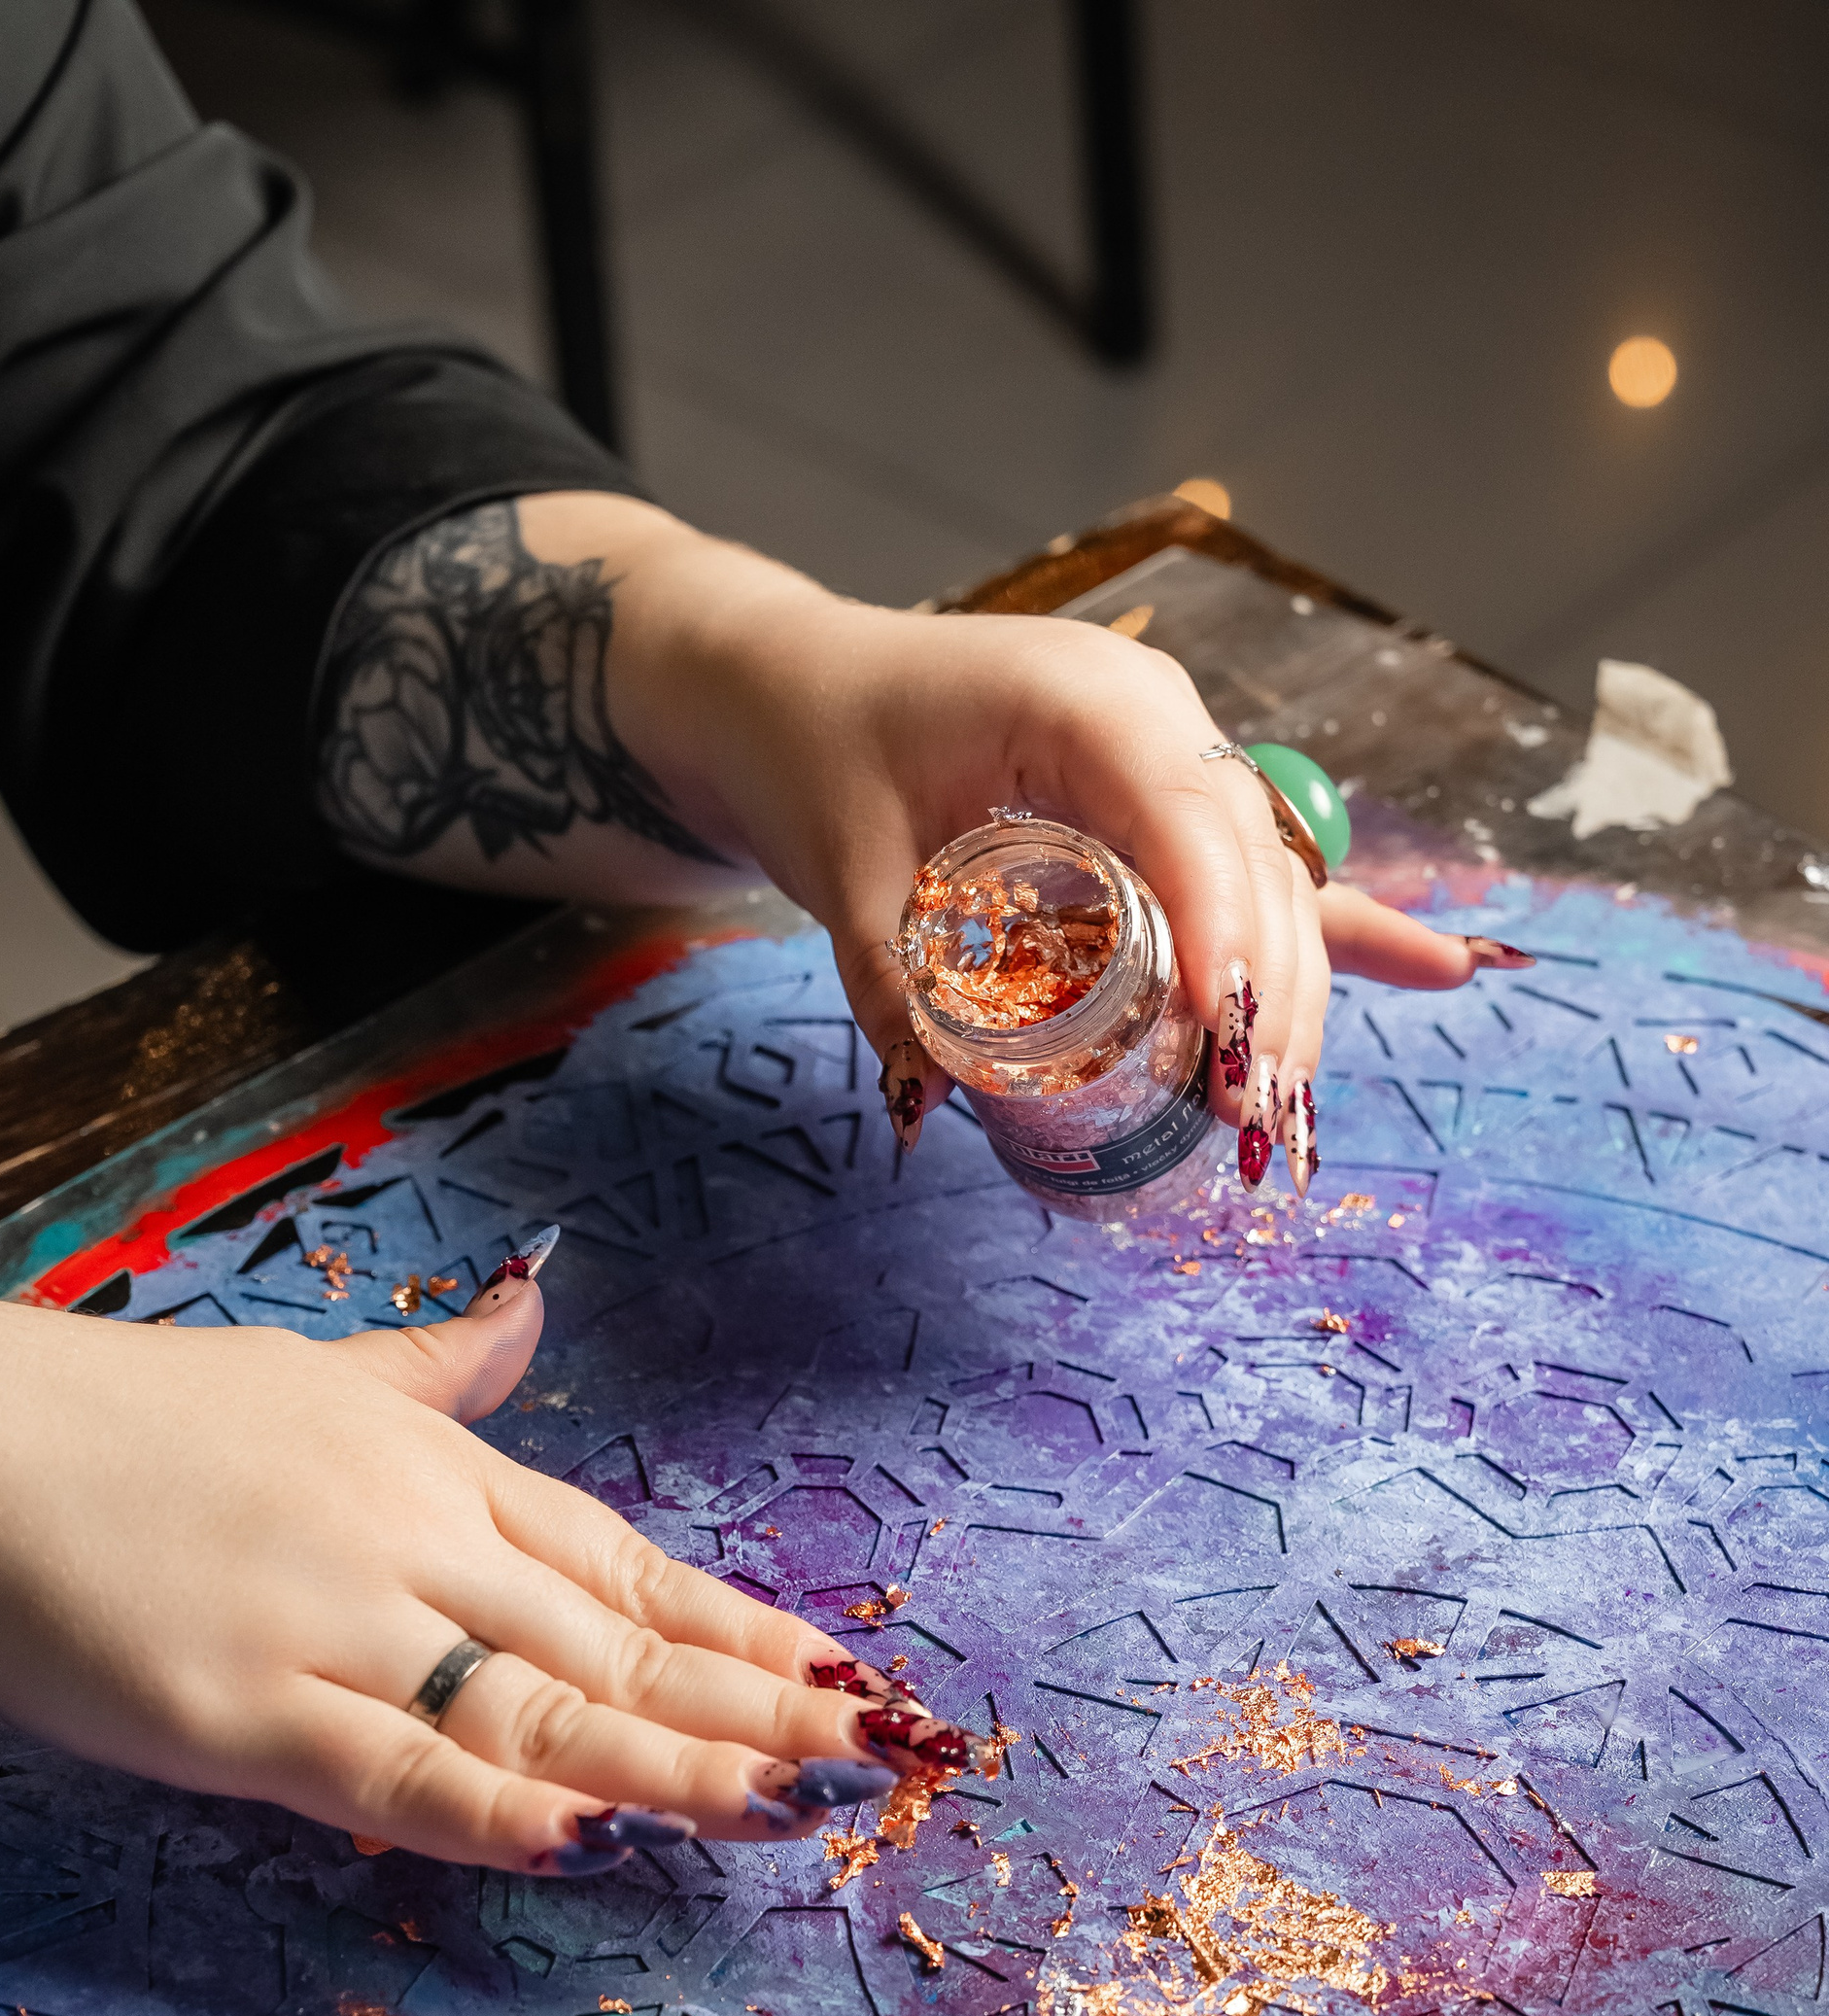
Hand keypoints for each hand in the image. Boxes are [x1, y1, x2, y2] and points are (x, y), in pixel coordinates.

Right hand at [0, 1265, 985, 1873]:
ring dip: (677, 1765)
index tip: (842, 1674)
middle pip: (613, 1644)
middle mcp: (417, 1544)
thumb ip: (435, 1371)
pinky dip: (502, 1808)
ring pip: (541, 1709)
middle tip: (874, 1761)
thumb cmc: (134, 1417)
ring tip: (793, 1808)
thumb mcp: (309, 1377)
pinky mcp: (245, 1713)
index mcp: (439, 1471)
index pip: (626, 1562)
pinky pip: (399, 1773)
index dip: (739, 1629)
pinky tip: (598, 1839)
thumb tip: (528, 1306)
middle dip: (749, 1710)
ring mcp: (337, 1627)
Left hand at [662, 581, 1531, 1168]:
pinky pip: (1259, 873)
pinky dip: (1330, 934)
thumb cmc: (815, 747)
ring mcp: (1168, 760)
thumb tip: (932, 1105)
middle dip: (1265, 990)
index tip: (1222, 1037)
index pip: (1185, 817)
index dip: (1219, 931)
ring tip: (1286, 1104)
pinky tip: (1443, 969)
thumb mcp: (842, 868)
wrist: (789, 684)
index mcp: (1082, 702)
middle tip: (1249, 1112)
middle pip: (1250, 860)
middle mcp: (1151, 721)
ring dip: (1291, 991)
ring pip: (1267, 878)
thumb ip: (890, 983)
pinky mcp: (1161, 805)